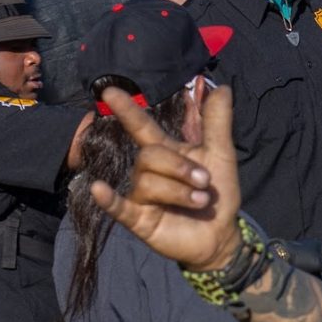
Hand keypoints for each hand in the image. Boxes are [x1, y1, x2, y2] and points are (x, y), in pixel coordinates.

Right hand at [88, 80, 242, 271]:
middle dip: (179, 167)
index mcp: (166, 152)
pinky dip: (109, 199)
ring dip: (178, 191)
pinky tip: (98, 190)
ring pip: (146, 181)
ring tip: (200, 201)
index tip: (110, 91)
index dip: (127, 109)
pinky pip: (119, 207)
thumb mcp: (221, 154)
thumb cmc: (217, 193)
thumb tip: (222, 87)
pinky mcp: (139, 220)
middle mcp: (148, 172)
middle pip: (149, 156)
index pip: (141, 126)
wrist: (222, 234)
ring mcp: (141, 197)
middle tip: (204, 182)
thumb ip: (218, 122)